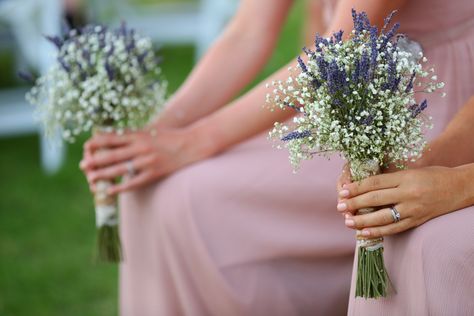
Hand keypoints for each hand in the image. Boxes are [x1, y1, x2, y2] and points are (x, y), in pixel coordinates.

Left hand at [80, 124, 214, 194]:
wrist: (192, 144)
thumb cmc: (171, 137)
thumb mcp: (151, 131)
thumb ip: (134, 135)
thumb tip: (115, 137)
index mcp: (139, 135)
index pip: (112, 139)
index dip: (97, 143)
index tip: (85, 148)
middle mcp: (141, 147)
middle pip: (112, 155)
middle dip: (95, 161)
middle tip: (83, 166)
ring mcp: (147, 161)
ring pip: (120, 169)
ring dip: (103, 174)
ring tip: (91, 179)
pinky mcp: (154, 173)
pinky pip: (133, 182)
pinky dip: (120, 186)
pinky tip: (109, 190)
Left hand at [336, 166, 468, 237]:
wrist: (459, 187)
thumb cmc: (432, 175)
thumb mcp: (410, 170)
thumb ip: (390, 178)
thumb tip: (363, 184)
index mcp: (405, 177)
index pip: (375, 182)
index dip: (357, 187)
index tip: (343, 191)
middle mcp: (408, 193)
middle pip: (375, 199)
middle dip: (355, 204)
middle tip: (339, 207)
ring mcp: (413, 209)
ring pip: (383, 217)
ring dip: (362, 221)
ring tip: (347, 221)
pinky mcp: (417, 221)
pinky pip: (394, 228)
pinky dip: (378, 231)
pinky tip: (363, 232)